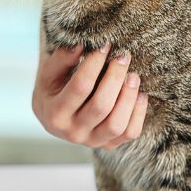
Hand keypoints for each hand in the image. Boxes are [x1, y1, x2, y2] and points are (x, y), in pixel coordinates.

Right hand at [31, 43, 147, 149]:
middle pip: (101, 106)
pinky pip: (130, 133)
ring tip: (134, 75)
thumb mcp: (50, 73)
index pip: (80, 86)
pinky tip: (140, 94)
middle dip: (116, 77)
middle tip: (123, 56)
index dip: (95, 63)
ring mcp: (92, 141)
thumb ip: (62, 58)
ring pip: (117, 124)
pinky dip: (139, 114)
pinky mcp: (109, 144)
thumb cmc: (54, 89)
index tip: (105, 45)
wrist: (54, 116)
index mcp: (54, 113)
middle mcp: (72, 132)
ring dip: (129, 97)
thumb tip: (82, 46)